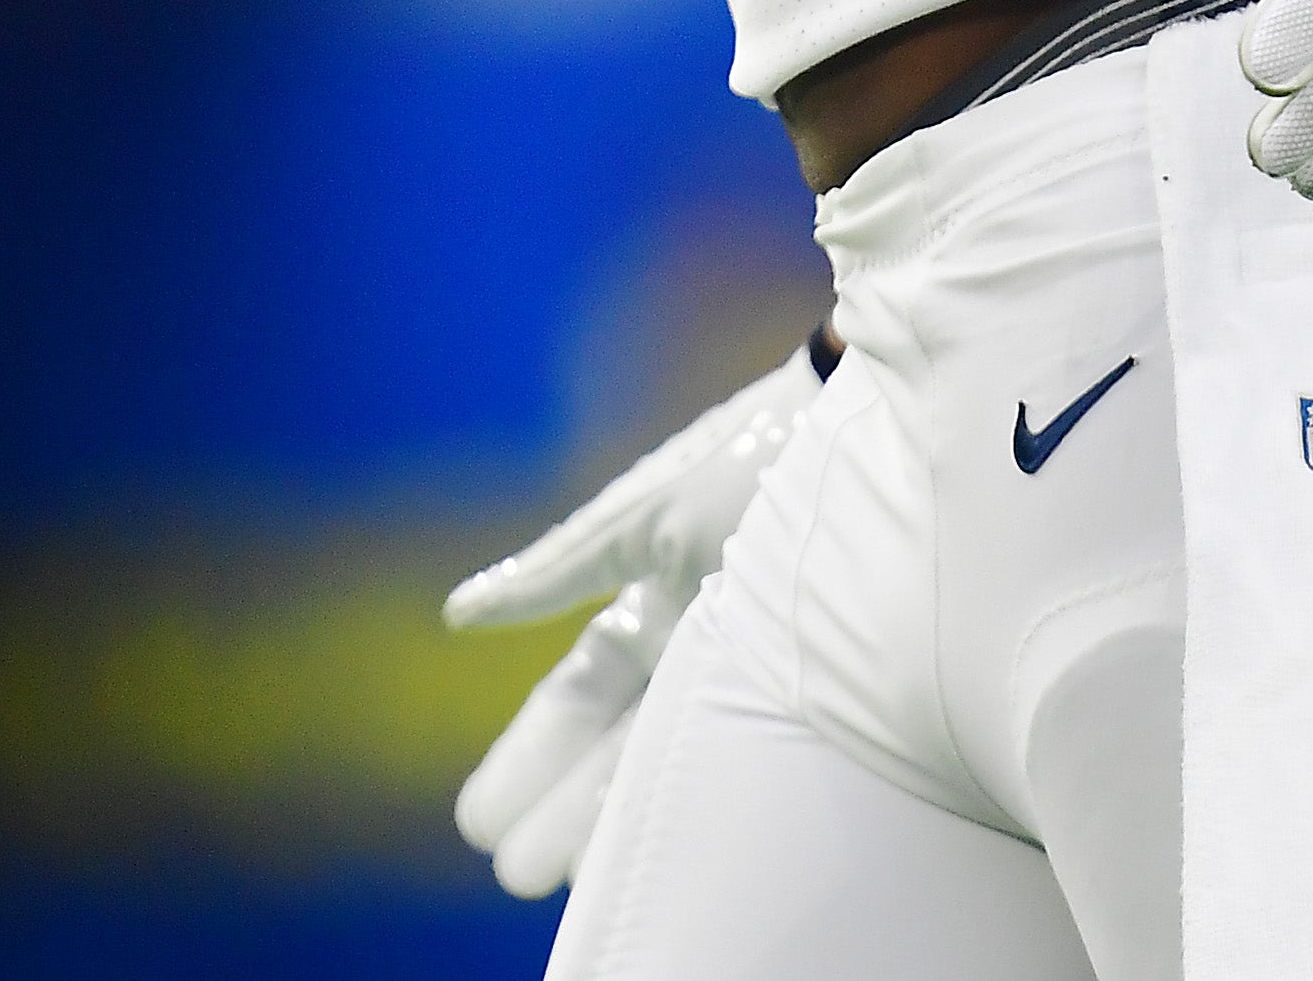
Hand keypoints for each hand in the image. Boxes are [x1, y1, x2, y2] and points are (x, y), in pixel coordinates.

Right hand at [442, 343, 825, 895]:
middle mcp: (693, 647)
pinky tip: (656, 847)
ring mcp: (743, 672)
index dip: (529, 754)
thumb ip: (554, 572)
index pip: (577, 695)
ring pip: (663, 760)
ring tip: (564, 876)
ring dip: (610, 818)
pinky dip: (690, 799)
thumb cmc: (742, 459)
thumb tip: (457, 614)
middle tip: (514, 870)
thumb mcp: (636, 517)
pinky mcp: (796, 692)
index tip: (483, 815)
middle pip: (613, 744)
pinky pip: (733, 758)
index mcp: (651, 599)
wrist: (856, 436)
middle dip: (560, 807)